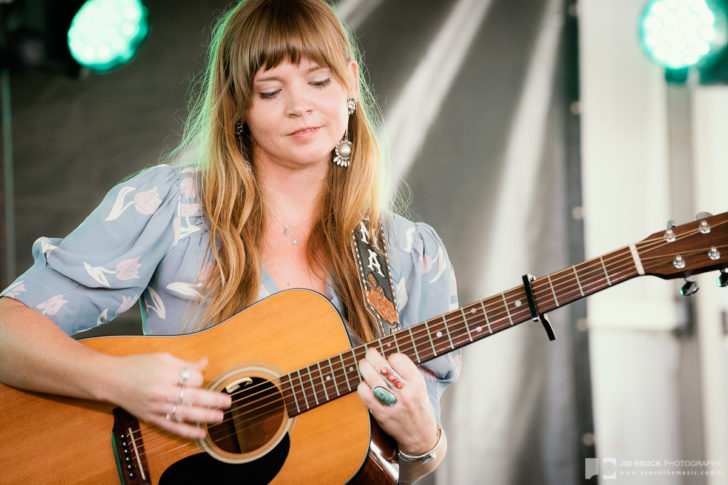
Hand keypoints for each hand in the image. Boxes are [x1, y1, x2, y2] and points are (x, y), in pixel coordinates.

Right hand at [107, 353, 230, 439]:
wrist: (111, 379)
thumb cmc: (137, 365)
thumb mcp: (163, 358)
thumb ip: (185, 363)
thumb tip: (206, 362)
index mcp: (166, 373)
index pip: (194, 379)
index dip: (201, 379)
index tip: (200, 378)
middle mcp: (162, 391)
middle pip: (193, 397)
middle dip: (213, 401)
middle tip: (228, 403)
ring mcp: (156, 407)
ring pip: (185, 414)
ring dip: (205, 417)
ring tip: (220, 418)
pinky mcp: (152, 418)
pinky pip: (172, 426)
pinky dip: (187, 432)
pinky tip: (200, 434)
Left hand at [356, 348, 438, 453]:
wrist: (420, 436)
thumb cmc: (419, 409)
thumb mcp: (420, 387)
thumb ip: (406, 373)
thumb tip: (386, 358)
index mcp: (417, 383)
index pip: (398, 359)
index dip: (391, 357)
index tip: (389, 360)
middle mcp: (405, 392)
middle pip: (382, 365)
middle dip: (372, 355)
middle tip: (369, 354)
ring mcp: (392, 403)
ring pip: (370, 376)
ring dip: (364, 367)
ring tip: (364, 365)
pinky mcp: (380, 413)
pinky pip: (364, 392)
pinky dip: (362, 385)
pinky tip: (365, 385)